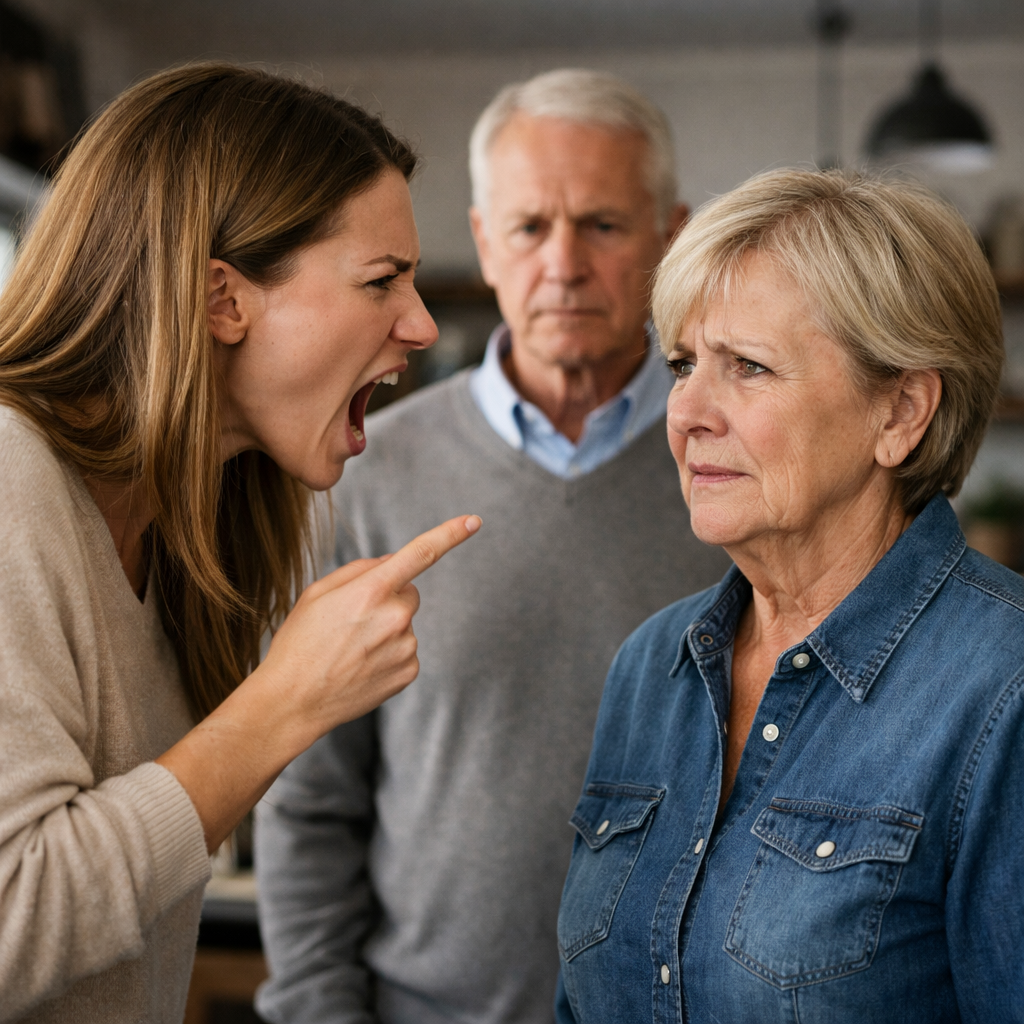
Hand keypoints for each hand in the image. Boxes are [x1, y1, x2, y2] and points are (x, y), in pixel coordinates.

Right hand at [156, 514, 480, 850]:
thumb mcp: (317, 593)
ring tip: (349, 649)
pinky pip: (406, 650)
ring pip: (405, 624)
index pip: (420, 553)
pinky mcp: (409, 672)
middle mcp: (395, 617)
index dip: (449, 534)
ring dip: (385, 630)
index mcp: (371, 590)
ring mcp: (405, 647)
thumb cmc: (299, 643)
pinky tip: (360, 666)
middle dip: (388, 598)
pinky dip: (388, 654)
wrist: (292, 702)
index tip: (474, 521)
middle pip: (408, 592)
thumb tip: (393, 562)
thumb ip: (360, 570)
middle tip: (351, 621)